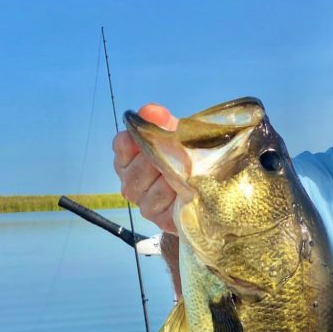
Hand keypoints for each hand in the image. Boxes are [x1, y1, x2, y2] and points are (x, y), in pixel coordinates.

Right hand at [112, 103, 178, 232]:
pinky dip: (177, 199)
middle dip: (161, 162)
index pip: (123, 143)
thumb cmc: (185, 157)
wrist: (209, 187)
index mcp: (128, 157)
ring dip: (172, 182)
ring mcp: (143, 203)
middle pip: (137, 170)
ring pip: (152, 191)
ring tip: (187, 176)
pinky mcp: (160, 220)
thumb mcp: (176, 134)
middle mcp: (129, 181)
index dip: (141, 139)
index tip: (159, 135)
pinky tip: (186, 192)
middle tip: (181, 158)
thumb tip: (150, 111)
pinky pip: (164, 209)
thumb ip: (162, 122)